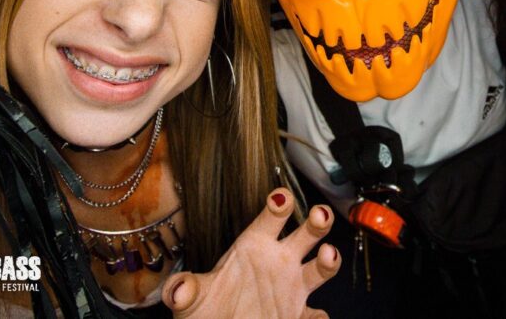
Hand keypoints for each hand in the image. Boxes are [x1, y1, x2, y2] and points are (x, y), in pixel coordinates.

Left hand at [163, 189, 339, 317]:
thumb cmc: (206, 311)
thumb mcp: (191, 298)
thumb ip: (183, 289)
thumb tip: (176, 290)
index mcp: (255, 246)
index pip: (270, 218)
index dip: (278, 204)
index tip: (281, 198)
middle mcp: (279, 261)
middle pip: (306, 233)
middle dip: (317, 220)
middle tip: (320, 215)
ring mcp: (292, 287)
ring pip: (320, 267)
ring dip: (329, 260)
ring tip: (327, 256)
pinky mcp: (298, 314)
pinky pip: (317, 315)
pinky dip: (320, 318)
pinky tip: (317, 317)